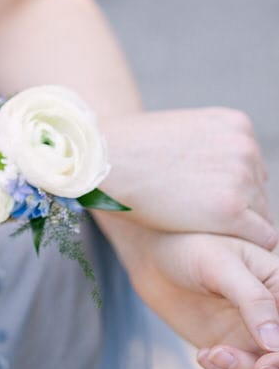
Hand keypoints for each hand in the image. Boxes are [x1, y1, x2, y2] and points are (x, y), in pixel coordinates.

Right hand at [102, 108, 275, 248]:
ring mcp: (241, 178)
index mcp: (237, 125)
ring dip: (235, 225)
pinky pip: (263, 238)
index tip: (202, 194)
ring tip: (196, 221)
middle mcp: (246, 147)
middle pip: (259, 192)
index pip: (254, 168)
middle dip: (235, 206)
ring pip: (260, 216)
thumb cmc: (135, 149)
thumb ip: (213, 146)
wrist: (106, 160)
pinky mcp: (231, 210)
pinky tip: (212, 236)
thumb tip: (227, 176)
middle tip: (195, 210)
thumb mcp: (185, 131)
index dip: (230, 186)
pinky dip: (243, 243)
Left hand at [114, 227, 278, 368]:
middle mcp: (277, 320)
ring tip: (206, 356)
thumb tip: (276, 345)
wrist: (156, 256)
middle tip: (216, 354)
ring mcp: (259, 342)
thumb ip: (252, 301)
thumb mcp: (221, 264)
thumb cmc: (190, 248)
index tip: (260, 366)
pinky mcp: (238, 357)